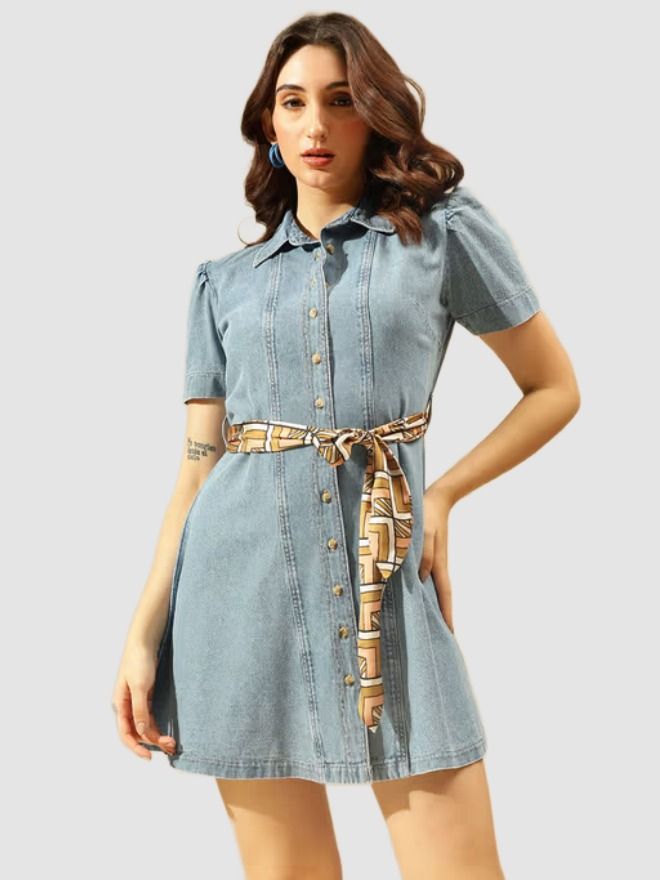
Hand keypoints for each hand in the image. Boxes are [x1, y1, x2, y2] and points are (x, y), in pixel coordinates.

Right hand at [112, 641, 175, 759]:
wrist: (143, 642)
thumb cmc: (139, 661)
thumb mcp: (140, 686)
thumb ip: (139, 710)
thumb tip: (141, 732)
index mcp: (120, 705)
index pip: (126, 733)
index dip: (136, 747)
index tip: (149, 757)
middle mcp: (126, 706)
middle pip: (137, 732)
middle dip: (152, 742)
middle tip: (170, 748)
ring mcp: (135, 701)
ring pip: (144, 725)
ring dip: (156, 735)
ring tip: (172, 743)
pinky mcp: (144, 696)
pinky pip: (149, 717)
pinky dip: (157, 725)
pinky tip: (166, 732)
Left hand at [418, 485, 454, 633]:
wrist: (434, 500)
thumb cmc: (428, 517)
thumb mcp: (424, 534)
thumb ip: (424, 555)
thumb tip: (421, 577)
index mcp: (439, 566)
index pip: (444, 596)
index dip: (446, 614)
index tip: (450, 634)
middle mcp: (436, 567)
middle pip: (439, 597)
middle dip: (439, 616)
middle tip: (438, 637)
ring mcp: (431, 562)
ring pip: (429, 589)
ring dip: (429, 604)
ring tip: (424, 623)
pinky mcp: (424, 556)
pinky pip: (422, 577)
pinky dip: (419, 588)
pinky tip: (413, 594)